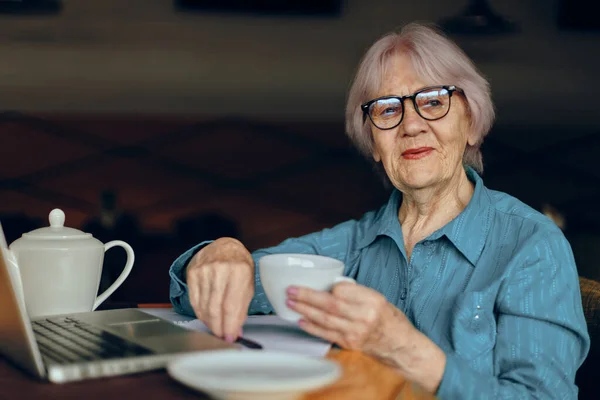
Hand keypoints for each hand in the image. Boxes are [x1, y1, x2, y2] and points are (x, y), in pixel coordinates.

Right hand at [186, 237, 253, 341]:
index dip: (230, 325)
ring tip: (216, 328)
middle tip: (222, 337)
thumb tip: (236, 329)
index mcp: (239, 271)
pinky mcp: (193, 273)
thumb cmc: (239, 266)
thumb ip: (242, 307)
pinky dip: (200, 313)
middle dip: (219, 328)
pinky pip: (194, 301)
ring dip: (210, 322)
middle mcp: (220, 269)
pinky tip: (207, 318)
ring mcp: (204, 270)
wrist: (224, 247)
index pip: (231, 305)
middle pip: (215, 308)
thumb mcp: (248, 283)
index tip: (231, 337)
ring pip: (204, 306)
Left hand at [286, 283, 411, 364]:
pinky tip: (301, 321)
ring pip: (325, 320)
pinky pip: (327, 334)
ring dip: (305, 310)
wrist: (400, 345)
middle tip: (290, 290)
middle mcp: (364, 317)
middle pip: (330, 305)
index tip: (319, 283)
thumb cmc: (389, 318)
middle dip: (307, 297)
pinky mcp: (350, 344)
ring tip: (290, 303)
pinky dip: (312, 327)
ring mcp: (355, 332)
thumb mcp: (378, 298)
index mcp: (372, 301)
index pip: (343, 290)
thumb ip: (356, 293)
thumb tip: (331, 287)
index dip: (329, 286)